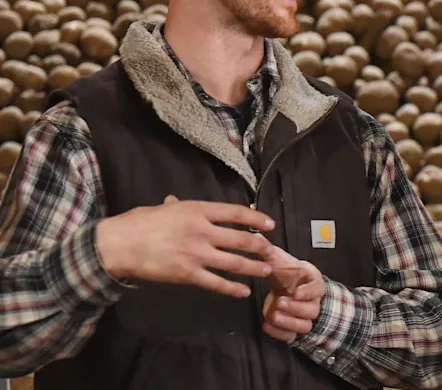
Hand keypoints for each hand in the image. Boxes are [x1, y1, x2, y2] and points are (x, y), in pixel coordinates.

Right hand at [95, 195, 275, 297]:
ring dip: (253, 267)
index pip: (235, 213)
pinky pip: (216, 283)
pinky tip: (243, 291)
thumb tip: (176, 201)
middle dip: (259, 246)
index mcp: (197, 210)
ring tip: (265, 270)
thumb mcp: (162, 208)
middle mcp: (202, 231)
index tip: (270, 224)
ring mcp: (197, 254)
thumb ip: (176, 206)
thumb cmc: (139, 223)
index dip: (256, 219)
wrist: (118, 245)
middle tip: (270, 250)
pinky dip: (232, 288)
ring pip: (234, 262)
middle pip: (241, 239)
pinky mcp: (188, 274)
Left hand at [261, 246, 324, 342]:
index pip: (317, 288)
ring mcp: (303, 317)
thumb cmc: (289, 274)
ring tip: (273, 315)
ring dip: (289, 322)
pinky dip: (280, 333)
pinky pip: (291, 336)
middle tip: (280, 302)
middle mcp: (312, 301)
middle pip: (311, 310)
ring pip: (304, 325)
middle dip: (296, 308)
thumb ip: (270, 253)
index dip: (308, 292)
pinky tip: (267, 326)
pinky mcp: (293, 328)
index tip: (296, 292)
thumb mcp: (282, 262)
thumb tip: (256, 236)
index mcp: (313, 282)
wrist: (292, 288)